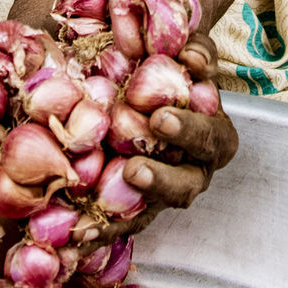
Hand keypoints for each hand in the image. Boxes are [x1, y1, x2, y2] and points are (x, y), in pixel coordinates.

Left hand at [77, 32, 238, 250]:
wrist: (154, 84)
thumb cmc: (177, 68)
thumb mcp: (191, 51)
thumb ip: (196, 49)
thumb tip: (189, 55)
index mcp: (214, 135)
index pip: (210, 136)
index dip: (189, 130)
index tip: (159, 118)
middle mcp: (194, 170)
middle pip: (186, 185)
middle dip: (160, 179)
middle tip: (133, 168)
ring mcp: (165, 192)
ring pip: (151, 212)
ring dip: (124, 217)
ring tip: (94, 219)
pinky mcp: (138, 206)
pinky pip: (120, 224)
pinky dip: (98, 230)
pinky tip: (72, 237)